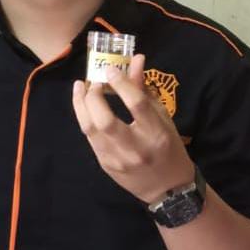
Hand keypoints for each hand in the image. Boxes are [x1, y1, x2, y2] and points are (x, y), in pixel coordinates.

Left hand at [72, 53, 194, 203]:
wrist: (168, 190)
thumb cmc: (169, 149)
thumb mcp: (163, 119)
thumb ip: (145, 91)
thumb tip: (136, 60)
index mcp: (156, 134)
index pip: (136, 104)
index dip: (121, 83)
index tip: (111, 69)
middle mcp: (135, 148)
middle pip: (105, 120)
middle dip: (94, 96)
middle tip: (95, 82)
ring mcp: (117, 159)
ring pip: (90, 129)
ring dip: (81, 104)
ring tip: (80, 88)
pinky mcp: (105, 165)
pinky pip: (90, 138)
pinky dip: (86, 118)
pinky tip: (85, 107)